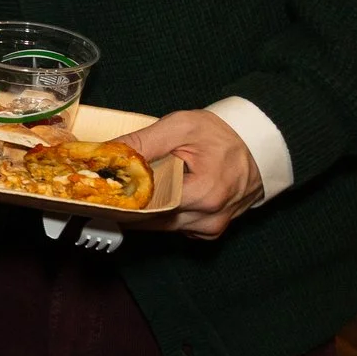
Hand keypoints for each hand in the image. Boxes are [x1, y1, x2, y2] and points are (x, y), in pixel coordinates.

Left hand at [113, 110, 263, 238]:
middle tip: (102, 193)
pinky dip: (162, 215)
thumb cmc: (222, 133)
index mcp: (204, 194)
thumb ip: (143, 142)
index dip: (121, 200)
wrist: (258, 143)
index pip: (149, 208)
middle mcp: (210, 217)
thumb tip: (107, 153)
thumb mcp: (181, 127)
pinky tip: (153, 197)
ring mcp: (212, 227)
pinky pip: (177, 228)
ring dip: (143, 212)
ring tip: (125, 192)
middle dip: (126, 207)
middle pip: (152, 221)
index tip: (98, 193)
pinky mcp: (212, 229)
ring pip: (162, 227)